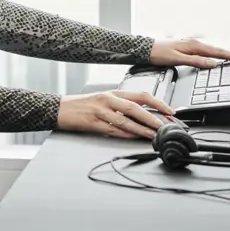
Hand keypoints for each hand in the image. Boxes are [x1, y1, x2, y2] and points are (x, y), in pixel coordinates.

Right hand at [56, 90, 174, 139]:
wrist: (59, 108)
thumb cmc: (82, 105)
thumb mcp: (103, 100)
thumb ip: (121, 105)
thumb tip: (143, 115)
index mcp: (113, 92)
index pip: (141, 95)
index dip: (158, 102)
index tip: (170, 111)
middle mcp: (108, 99)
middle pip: (136, 107)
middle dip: (154, 117)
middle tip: (167, 125)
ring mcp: (100, 111)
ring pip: (126, 120)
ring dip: (143, 128)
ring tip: (155, 135)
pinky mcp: (93, 123)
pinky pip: (113, 130)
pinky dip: (126, 134)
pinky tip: (135, 137)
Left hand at [150, 37, 229, 68]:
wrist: (145, 49)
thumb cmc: (158, 54)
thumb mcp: (177, 59)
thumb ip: (195, 61)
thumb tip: (213, 63)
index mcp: (194, 45)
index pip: (218, 52)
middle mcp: (194, 43)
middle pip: (218, 50)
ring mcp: (191, 45)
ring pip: (212, 50)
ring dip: (224, 54)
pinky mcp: (187, 48)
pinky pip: (205, 51)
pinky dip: (214, 54)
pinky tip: (216, 57)